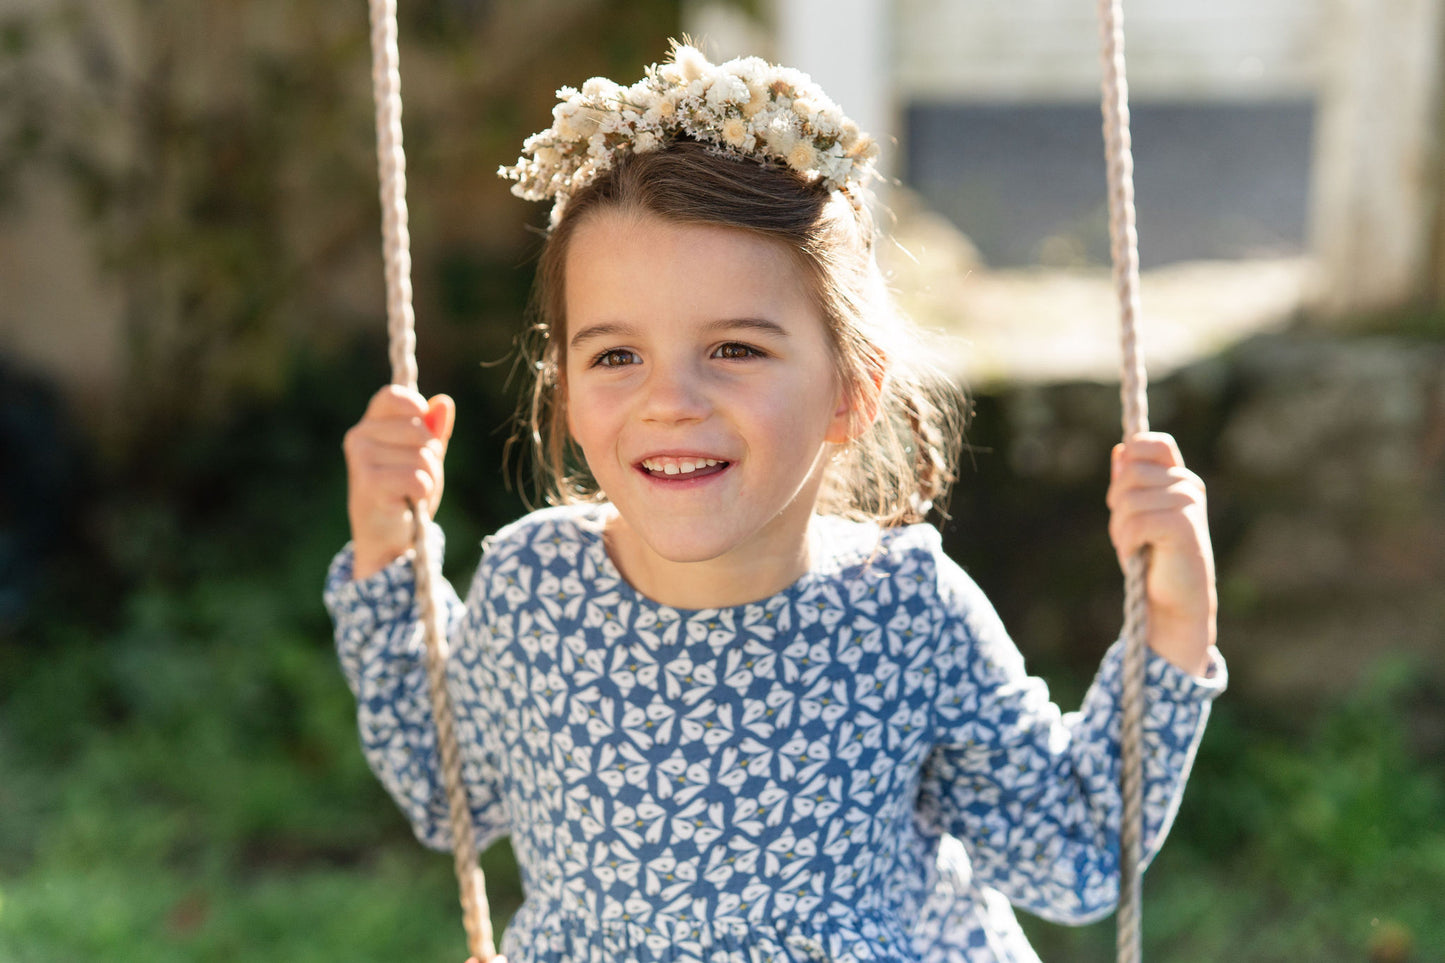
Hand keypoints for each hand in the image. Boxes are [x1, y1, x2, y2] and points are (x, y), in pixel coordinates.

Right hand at [343, 385, 454, 579]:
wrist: (387, 539)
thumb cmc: (405, 493)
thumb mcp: (424, 457)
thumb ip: (434, 430)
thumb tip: (443, 403)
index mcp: (370, 424)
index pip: (394, 396)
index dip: (417, 409)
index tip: (423, 432)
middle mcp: (359, 436)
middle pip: (420, 430)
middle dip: (432, 457)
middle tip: (416, 478)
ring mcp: (360, 458)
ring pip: (422, 457)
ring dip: (428, 479)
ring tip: (410, 493)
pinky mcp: (368, 483)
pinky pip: (418, 479)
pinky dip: (423, 494)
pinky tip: (407, 502)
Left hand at [1106, 432, 1216, 675]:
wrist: (1176, 600)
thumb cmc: (1153, 557)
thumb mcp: (1134, 516)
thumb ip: (1129, 484)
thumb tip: (1120, 451)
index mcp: (1178, 477)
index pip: (1151, 443)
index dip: (1129, 458)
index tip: (1123, 493)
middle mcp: (1188, 485)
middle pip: (1129, 472)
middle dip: (1116, 505)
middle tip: (1126, 533)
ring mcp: (1188, 503)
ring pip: (1129, 499)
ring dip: (1120, 529)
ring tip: (1133, 547)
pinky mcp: (1184, 526)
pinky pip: (1136, 522)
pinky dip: (1126, 543)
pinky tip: (1136, 555)